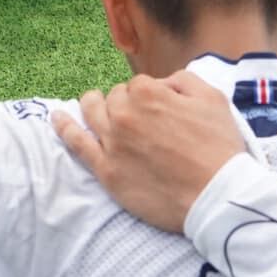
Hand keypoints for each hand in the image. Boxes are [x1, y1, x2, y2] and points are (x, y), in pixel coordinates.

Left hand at [50, 72, 245, 232]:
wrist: (217, 195)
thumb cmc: (219, 147)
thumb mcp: (212, 98)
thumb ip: (182, 80)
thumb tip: (162, 83)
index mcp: (149, 93)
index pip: (138, 85)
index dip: (151, 96)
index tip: (162, 111)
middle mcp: (124, 114)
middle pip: (115, 99)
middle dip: (126, 104)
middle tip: (144, 121)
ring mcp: (112, 143)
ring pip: (93, 114)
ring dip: (92, 105)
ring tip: (92, 104)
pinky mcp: (107, 171)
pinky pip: (77, 144)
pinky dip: (65, 128)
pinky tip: (57, 118)